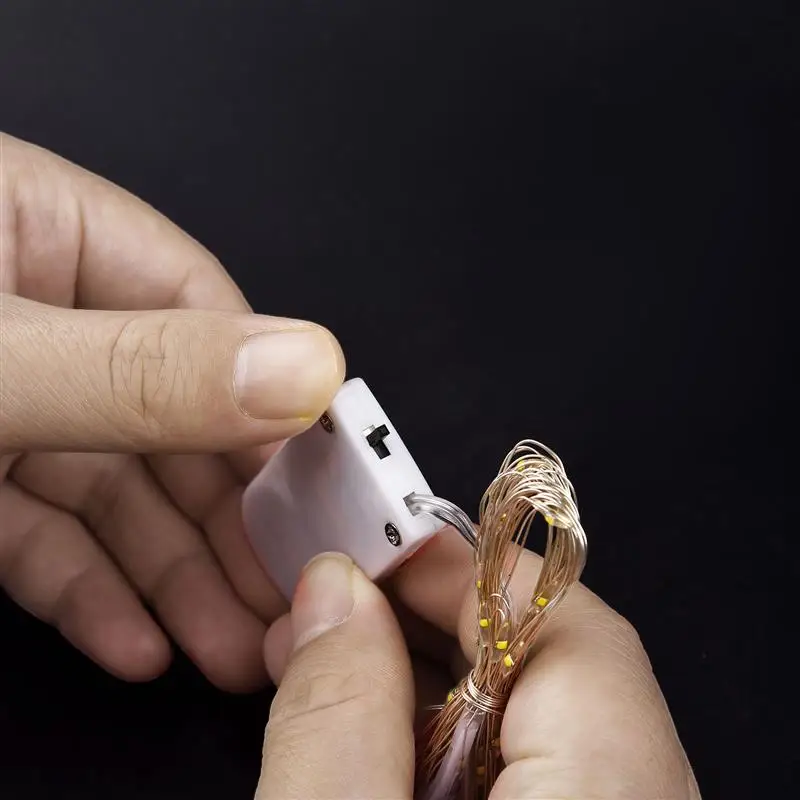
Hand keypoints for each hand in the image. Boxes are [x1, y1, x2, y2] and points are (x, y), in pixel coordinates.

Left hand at [0, 134, 343, 690]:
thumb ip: (142, 368)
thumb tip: (305, 369)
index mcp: (42, 228)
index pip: (210, 314)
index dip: (279, 407)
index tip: (333, 489)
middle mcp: (32, 308)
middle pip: (172, 420)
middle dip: (229, 525)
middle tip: (288, 599)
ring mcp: (1, 392)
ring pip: (112, 489)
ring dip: (171, 578)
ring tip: (228, 650)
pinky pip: (38, 528)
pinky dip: (85, 588)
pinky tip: (135, 639)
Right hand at [258, 531, 700, 798]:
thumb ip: (336, 724)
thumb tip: (334, 594)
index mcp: (612, 796)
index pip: (564, 622)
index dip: (461, 563)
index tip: (377, 536)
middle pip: (553, 669)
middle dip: (431, 624)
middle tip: (338, 602)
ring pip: (530, 729)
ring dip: (424, 692)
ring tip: (330, 676)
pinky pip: (521, 778)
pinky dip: (442, 755)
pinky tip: (370, 750)